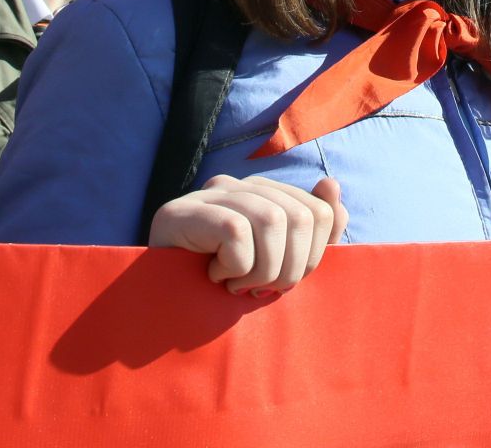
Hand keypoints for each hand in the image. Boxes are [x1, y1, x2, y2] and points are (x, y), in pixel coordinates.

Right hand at [148, 174, 348, 294]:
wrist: (159, 305)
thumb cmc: (221, 286)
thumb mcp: (275, 266)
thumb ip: (311, 232)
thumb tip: (331, 186)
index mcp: (267, 194)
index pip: (320, 212)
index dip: (313, 256)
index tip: (280, 280)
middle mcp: (242, 185)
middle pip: (302, 217)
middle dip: (289, 269)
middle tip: (257, 289)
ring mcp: (211, 193)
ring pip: (272, 221)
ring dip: (261, 270)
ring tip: (235, 284)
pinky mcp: (185, 210)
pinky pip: (236, 232)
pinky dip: (233, 266)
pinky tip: (213, 276)